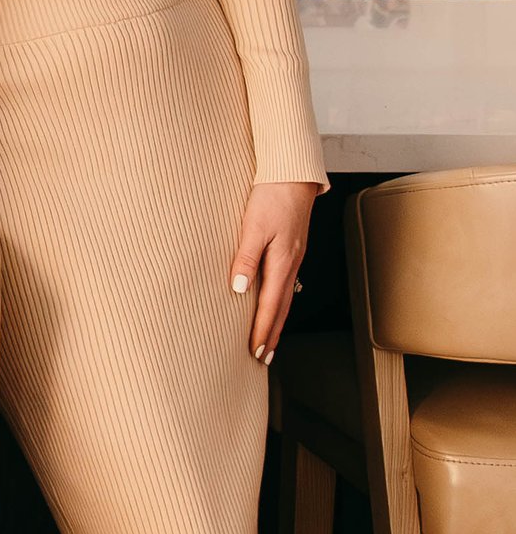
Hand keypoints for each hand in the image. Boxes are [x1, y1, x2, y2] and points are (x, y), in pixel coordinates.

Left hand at [231, 179, 315, 362]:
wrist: (293, 175)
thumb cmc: (272, 196)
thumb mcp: (254, 227)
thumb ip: (246, 258)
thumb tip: (239, 289)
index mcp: (282, 261)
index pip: (270, 305)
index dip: (262, 330)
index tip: (255, 351)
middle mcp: (291, 263)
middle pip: (281, 308)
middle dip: (271, 334)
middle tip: (263, 358)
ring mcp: (293, 257)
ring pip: (285, 297)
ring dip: (276, 321)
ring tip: (268, 340)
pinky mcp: (291, 249)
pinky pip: (285, 284)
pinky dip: (279, 302)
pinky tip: (275, 304)